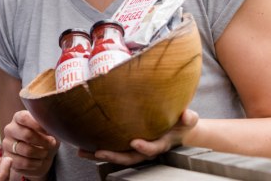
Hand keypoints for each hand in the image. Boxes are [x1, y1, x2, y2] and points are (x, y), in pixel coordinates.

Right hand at [3, 110, 59, 178]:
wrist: (40, 157)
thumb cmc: (45, 139)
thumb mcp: (50, 130)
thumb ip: (48, 125)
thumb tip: (50, 126)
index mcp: (18, 118)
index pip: (24, 118)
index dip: (37, 125)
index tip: (49, 131)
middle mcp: (10, 129)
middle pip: (27, 135)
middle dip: (43, 141)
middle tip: (52, 143)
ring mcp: (7, 144)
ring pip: (27, 151)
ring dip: (41, 153)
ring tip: (45, 153)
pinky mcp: (8, 159)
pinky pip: (24, 163)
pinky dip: (36, 163)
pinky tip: (39, 161)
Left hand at [78, 109, 198, 165]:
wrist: (178, 128)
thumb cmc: (182, 123)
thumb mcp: (189, 120)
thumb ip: (189, 118)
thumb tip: (187, 114)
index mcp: (160, 144)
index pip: (152, 149)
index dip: (144, 148)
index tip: (135, 142)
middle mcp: (145, 149)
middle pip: (128, 157)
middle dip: (113, 156)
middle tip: (98, 151)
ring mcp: (135, 148)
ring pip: (116, 155)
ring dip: (99, 154)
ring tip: (81, 151)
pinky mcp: (126, 144)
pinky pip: (111, 147)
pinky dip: (96, 148)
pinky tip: (82, 144)